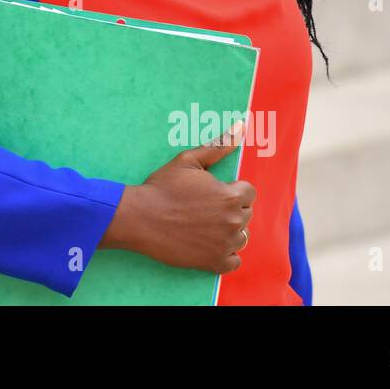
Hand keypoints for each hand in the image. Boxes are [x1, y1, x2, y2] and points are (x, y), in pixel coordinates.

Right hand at [99, 120, 253, 273]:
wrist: (140, 218)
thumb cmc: (162, 187)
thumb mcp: (188, 161)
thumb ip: (219, 146)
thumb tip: (241, 126)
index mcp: (230, 196)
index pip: (249, 193)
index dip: (231, 190)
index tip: (212, 192)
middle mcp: (233, 221)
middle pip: (246, 214)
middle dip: (230, 209)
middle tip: (204, 208)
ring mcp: (225, 244)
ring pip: (241, 237)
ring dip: (228, 231)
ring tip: (204, 225)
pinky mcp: (215, 262)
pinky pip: (234, 260)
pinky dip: (224, 254)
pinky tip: (207, 244)